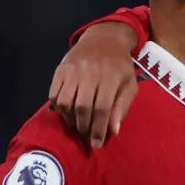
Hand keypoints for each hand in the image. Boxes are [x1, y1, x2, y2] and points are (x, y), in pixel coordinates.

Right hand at [49, 23, 139, 147]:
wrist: (103, 40)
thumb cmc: (120, 67)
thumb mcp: (129, 85)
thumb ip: (122, 107)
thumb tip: (113, 131)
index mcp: (111, 77)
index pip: (102, 108)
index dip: (98, 129)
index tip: (97, 144)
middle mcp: (90, 72)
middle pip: (82, 107)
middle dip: (84, 127)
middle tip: (87, 138)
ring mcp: (73, 70)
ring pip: (66, 102)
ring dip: (70, 120)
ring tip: (78, 127)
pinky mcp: (60, 69)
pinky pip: (54, 94)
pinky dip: (59, 109)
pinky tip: (68, 114)